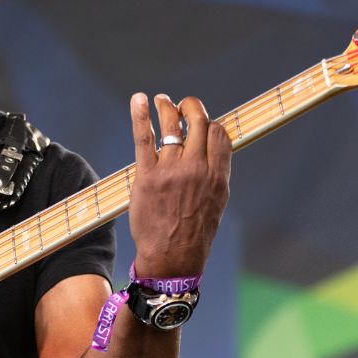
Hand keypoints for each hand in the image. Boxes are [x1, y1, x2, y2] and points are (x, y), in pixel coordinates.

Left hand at [128, 93, 230, 277]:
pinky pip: (144, 138)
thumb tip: (214, 151)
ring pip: (171, 125)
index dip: (209, 122)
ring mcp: (171, 170)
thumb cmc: (194, 232)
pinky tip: (138, 100)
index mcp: (217, 175)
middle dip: (190, 107)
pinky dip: (140, 115)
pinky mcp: (147, 175)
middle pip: (197, 122)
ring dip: (166, 107)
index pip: (218, 132)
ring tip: (161, 100)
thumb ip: (215, 173)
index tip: (201, 121)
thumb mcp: (216, 202)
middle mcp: (196, 169)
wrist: (172, 258)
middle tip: (181, 104)